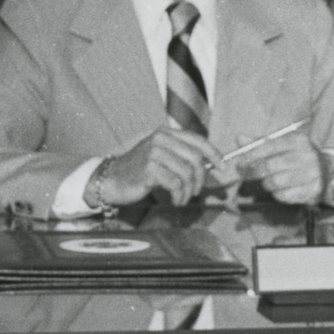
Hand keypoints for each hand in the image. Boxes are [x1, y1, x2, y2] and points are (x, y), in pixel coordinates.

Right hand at [92, 125, 217, 209]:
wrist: (112, 180)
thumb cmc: (139, 171)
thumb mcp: (160, 155)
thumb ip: (181, 155)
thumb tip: (209, 163)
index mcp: (165, 133)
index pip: (197, 140)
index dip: (213, 154)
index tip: (222, 167)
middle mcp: (160, 139)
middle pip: (195, 159)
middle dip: (200, 179)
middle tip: (196, 191)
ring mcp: (154, 153)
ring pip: (186, 174)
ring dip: (188, 191)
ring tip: (182, 198)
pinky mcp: (149, 169)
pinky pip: (175, 184)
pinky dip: (179, 196)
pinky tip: (174, 200)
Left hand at [232, 128, 328, 208]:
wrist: (326, 173)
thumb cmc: (298, 157)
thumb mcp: (284, 146)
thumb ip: (261, 143)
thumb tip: (239, 138)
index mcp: (299, 141)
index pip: (270, 146)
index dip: (252, 155)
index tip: (240, 161)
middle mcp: (307, 156)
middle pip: (270, 166)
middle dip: (253, 171)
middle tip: (243, 173)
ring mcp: (311, 175)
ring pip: (275, 182)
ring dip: (266, 183)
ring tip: (268, 180)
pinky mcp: (312, 191)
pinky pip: (284, 196)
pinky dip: (277, 193)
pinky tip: (281, 189)